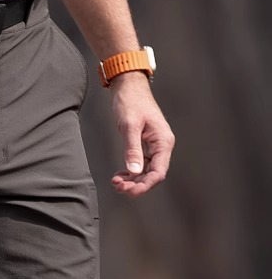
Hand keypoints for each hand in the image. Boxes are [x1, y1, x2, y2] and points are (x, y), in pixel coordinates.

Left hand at [109, 73, 174, 197]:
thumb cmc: (131, 101)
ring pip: (145, 172)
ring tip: (115, 182)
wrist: (128, 86)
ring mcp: (153, 146)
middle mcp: (161, 146)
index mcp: (163, 141)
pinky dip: (130, 173)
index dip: (145, 185)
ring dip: (132, 180)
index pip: (158, 172)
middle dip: (136, 184)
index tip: (130, 192)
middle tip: (117, 187)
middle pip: (152, 175)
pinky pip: (140, 165)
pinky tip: (119, 175)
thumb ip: (132, 148)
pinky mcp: (145, 145)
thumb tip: (134, 171)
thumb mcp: (130, 126)